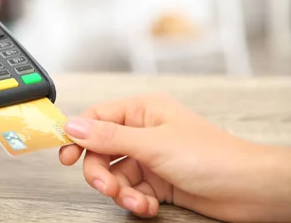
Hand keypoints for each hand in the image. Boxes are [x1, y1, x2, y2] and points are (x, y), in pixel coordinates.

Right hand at [59, 92, 290, 221]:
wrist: (249, 190)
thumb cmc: (212, 156)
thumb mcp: (152, 144)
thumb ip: (108, 136)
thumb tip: (73, 125)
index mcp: (142, 110)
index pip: (96, 117)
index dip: (78, 136)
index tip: (65, 157)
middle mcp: (143, 131)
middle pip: (101, 150)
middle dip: (100, 172)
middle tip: (105, 186)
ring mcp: (150, 157)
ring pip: (115, 173)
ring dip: (120, 190)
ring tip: (134, 199)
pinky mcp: (158, 180)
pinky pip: (132, 189)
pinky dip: (135, 200)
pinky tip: (147, 205)